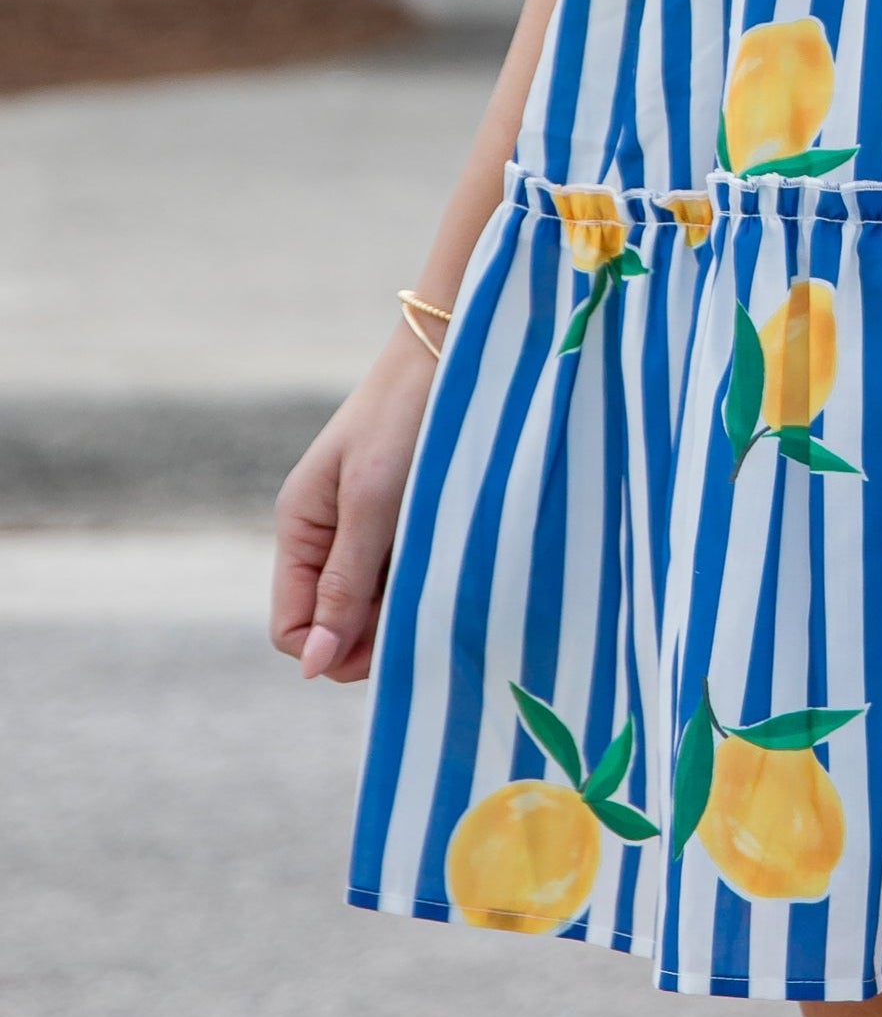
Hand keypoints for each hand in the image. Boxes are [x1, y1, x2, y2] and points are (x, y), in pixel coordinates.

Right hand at [270, 327, 436, 685]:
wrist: (454, 349)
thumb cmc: (406, 418)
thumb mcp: (371, 504)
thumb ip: (342, 584)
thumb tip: (309, 667)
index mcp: (298, 526)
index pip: (291, 628)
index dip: (333, 649)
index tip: (389, 639)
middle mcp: (323, 533)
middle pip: (331, 623)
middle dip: (372, 631)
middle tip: (426, 601)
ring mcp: (360, 525)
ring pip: (370, 603)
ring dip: (402, 604)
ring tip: (442, 569)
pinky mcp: (398, 516)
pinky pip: (398, 573)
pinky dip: (420, 577)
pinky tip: (449, 556)